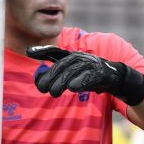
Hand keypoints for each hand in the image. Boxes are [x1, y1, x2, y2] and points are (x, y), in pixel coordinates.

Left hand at [26, 45, 143, 104]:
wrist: (115, 76)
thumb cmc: (89, 75)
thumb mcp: (73, 73)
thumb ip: (58, 75)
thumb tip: (39, 82)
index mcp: (72, 56)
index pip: (55, 52)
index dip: (43, 51)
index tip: (29, 52)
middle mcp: (80, 58)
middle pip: (62, 66)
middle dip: (50, 76)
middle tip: (42, 88)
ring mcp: (90, 64)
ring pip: (73, 72)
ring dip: (61, 82)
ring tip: (53, 93)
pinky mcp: (100, 73)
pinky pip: (88, 77)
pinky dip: (80, 82)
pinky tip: (72, 88)